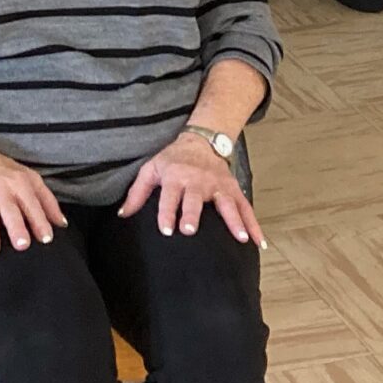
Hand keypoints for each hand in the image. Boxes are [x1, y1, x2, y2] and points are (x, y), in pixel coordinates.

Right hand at [0, 145, 67, 259]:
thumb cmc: (2, 171)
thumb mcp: (29, 178)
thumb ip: (47, 200)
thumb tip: (62, 224)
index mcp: (19, 184)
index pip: (32, 204)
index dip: (40, 221)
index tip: (46, 238)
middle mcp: (0, 190)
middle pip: (9, 210)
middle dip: (16, 227)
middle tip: (22, 244)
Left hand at [117, 130, 263, 246]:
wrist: (201, 140)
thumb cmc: (172, 159)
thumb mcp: (150, 169)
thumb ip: (136, 192)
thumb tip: (123, 215)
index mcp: (175, 177)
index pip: (169, 196)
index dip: (166, 212)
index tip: (167, 231)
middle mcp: (197, 181)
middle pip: (195, 199)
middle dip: (192, 214)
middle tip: (190, 231)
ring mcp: (218, 185)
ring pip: (227, 203)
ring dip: (234, 221)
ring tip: (241, 239)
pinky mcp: (233, 189)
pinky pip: (246, 207)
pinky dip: (254, 224)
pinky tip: (259, 242)